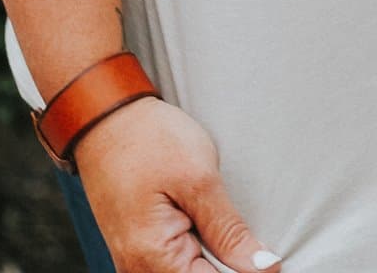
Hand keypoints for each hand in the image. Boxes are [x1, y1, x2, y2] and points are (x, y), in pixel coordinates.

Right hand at [70, 94, 285, 272]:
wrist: (106, 118)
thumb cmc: (148, 140)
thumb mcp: (198, 179)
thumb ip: (230, 231)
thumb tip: (266, 267)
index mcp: (154, 260)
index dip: (246, 270)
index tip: (270, 258)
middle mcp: (139, 272)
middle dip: (230, 264)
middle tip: (241, 230)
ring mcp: (137, 264)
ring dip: (215, 259)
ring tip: (221, 222)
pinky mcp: (140, 251)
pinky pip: (176, 265)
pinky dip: (199, 252)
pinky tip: (207, 226)